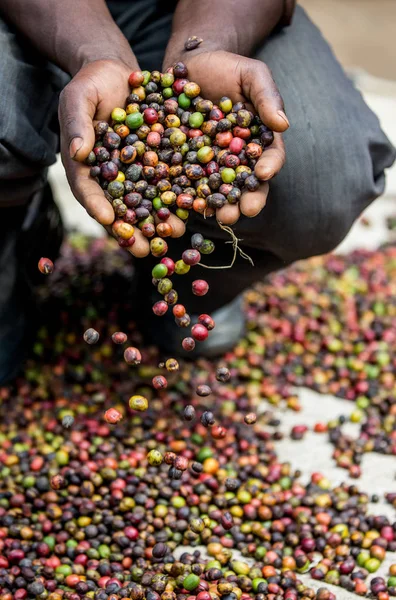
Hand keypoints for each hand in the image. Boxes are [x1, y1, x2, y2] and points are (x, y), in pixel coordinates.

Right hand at [59, 59, 184, 256]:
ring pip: (147, 201)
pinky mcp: (157, 162)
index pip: (88, 190)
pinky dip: (179, 196)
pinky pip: (168, 181)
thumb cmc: (91, 84)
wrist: (118, 73)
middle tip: (145, 251)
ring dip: (160, 220)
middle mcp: (111, 176)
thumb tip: (77, 151)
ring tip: (175, 235)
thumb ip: (77, 123)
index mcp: (85, 166)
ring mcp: (134, 172)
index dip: (97, 206)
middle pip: (120, 207)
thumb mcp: (78, 98)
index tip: (108, 221)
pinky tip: (194, 208)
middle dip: (133, 230)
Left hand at [175, 51, 288, 224]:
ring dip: (220, 206)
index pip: (270, 157)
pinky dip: (189, 195)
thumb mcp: (251, 74)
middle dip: (247, 199)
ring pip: (220, 190)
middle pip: (247, 183)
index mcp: (259, 140)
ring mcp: (212, 163)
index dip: (269, 167)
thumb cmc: (227, 68)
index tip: (264, 174)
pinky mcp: (187, 164)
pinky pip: (189, 182)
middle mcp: (238, 158)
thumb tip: (283, 124)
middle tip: (244, 212)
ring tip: (219, 217)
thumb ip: (267, 96)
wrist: (190, 65)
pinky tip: (187, 204)